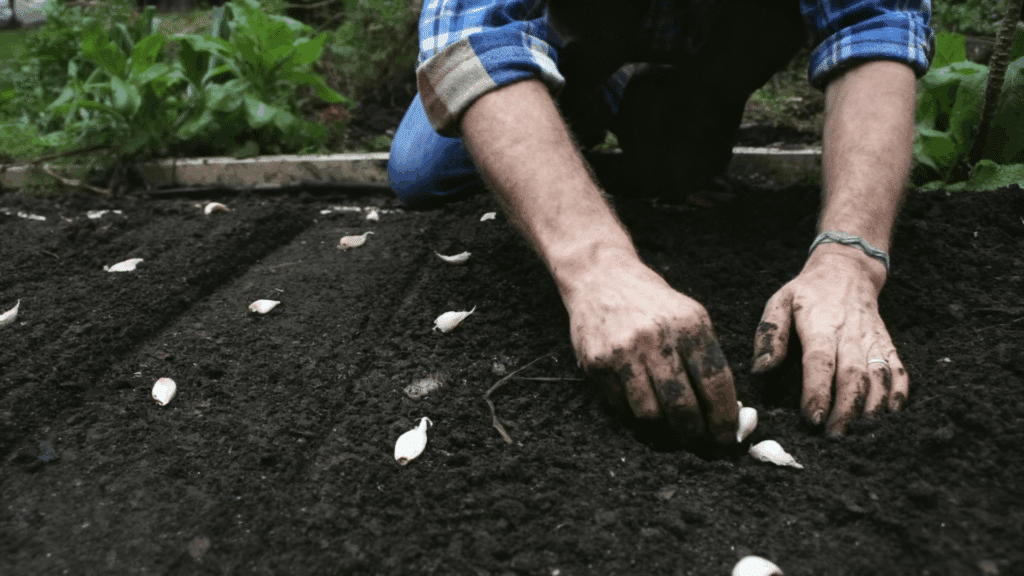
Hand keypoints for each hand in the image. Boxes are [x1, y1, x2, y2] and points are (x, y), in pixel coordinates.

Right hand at [562, 253, 737, 445]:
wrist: (602, 278)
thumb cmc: (653, 304)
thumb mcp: (690, 317)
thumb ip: (707, 359)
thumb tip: (726, 412)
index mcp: (689, 325)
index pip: (715, 383)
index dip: (725, 419)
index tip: (729, 438)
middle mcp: (656, 338)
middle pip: (682, 407)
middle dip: (696, 436)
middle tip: (701, 445)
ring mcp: (623, 351)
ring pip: (650, 414)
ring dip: (664, 430)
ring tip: (671, 430)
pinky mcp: (596, 362)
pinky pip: (621, 406)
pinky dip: (635, 415)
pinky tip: (643, 407)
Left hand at [751, 244, 907, 435]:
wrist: (847, 272)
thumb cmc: (807, 293)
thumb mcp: (779, 303)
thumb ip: (770, 335)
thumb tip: (760, 370)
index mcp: (820, 325)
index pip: (820, 362)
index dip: (818, 391)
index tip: (813, 419)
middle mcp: (851, 335)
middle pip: (853, 376)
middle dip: (846, 410)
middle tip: (834, 437)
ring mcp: (873, 341)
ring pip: (879, 379)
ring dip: (873, 409)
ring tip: (860, 436)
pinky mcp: (888, 346)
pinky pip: (899, 372)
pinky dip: (898, 396)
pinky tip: (891, 417)